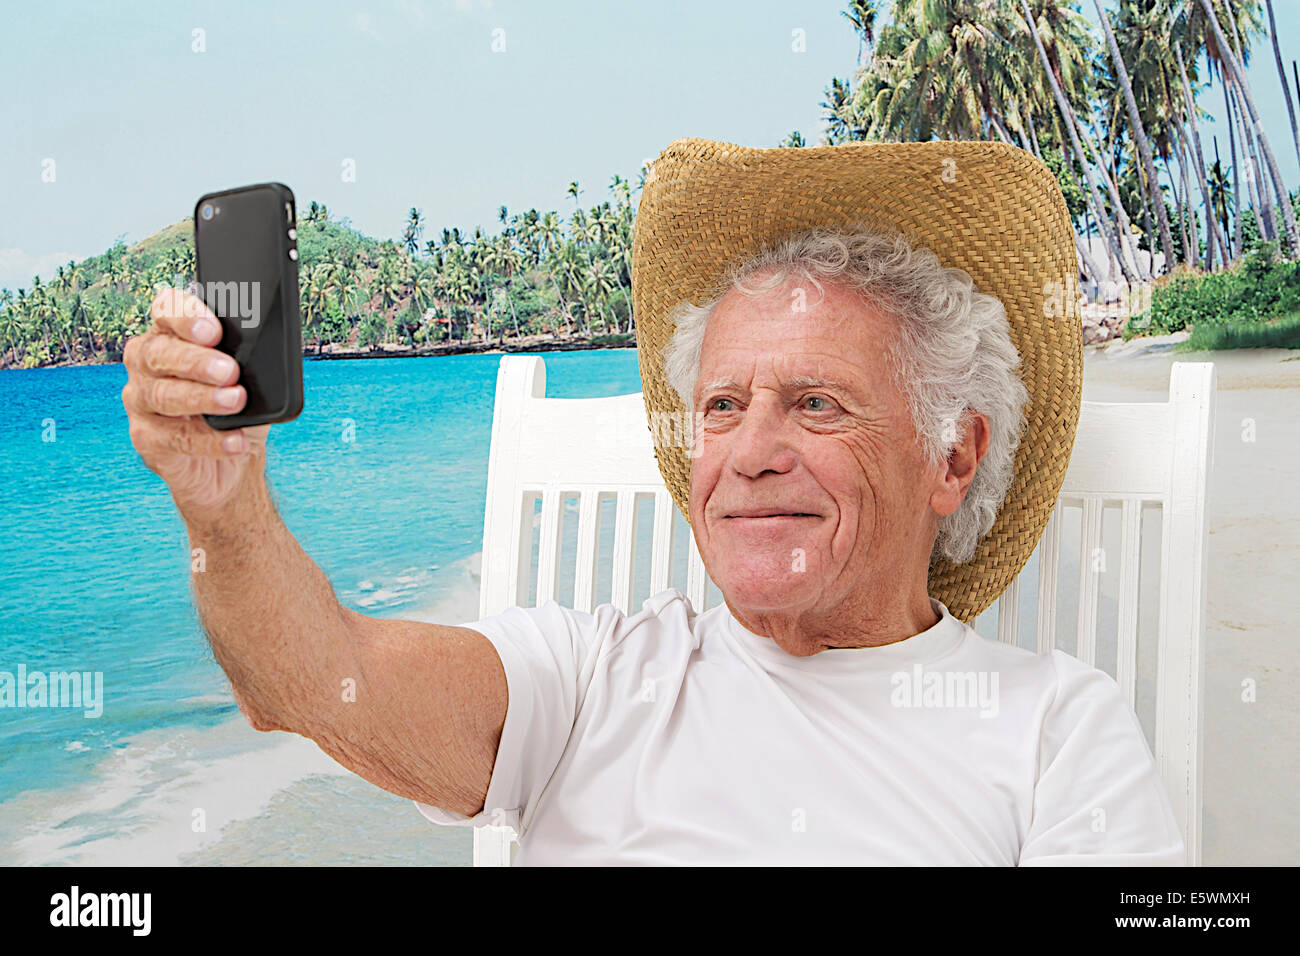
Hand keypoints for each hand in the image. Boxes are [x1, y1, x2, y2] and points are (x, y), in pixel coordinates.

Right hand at [122, 288, 269, 518]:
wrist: (232, 463)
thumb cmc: (239, 407)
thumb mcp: (253, 378)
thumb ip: (252, 359)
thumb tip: (266, 352)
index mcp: (171, 334)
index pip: (166, 310)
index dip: (185, 315)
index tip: (213, 330)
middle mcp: (147, 363)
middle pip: (159, 352)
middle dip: (195, 360)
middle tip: (229, 371)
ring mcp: (141, 400)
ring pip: (162, 395)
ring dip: (202, 398)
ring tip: (236, 401)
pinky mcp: (147, 438)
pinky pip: (173, 438)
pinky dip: (208, 440)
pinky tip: (234, 440)